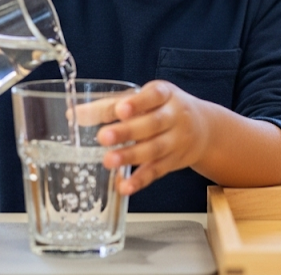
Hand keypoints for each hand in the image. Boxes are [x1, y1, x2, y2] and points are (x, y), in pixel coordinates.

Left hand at [95, 80, 210, 195]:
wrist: (204, 128)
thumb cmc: (163, 108)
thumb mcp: (145, 98)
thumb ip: (111, 105)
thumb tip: (75, 114)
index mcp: (165, 94)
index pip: (152, 96)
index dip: (137, 103)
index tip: (121, 110)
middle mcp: (174, 116)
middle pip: (152, 124)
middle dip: (127, 131)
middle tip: (103, 137)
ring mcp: (176, 140)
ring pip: (154, 149)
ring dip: (130, 156)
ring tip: (108, 160)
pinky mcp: (174, 162)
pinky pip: (157, 171)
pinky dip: (140, 180)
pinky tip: (124, 186)